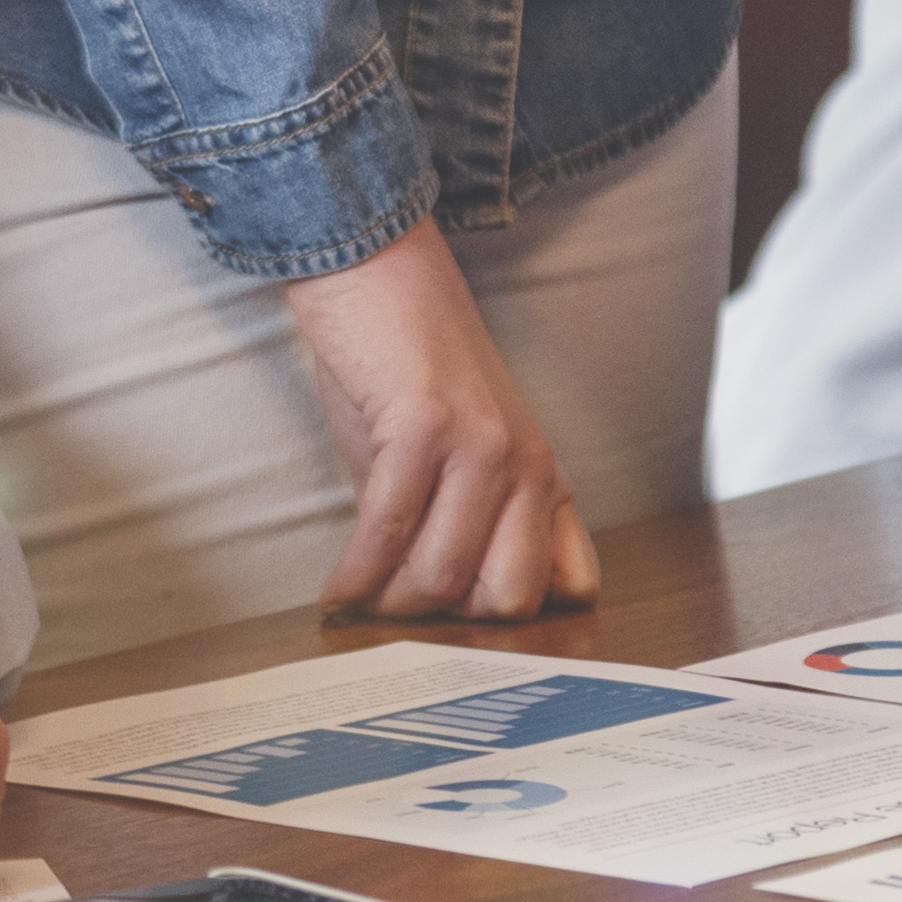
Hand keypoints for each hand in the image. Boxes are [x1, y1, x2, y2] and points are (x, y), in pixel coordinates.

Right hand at [280, 221, 599, 620]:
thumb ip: (471, 521)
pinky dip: (354, 576)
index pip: (566, 585)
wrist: (378, 274)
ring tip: (360, 594)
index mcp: (545, 475)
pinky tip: (336, 588)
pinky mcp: (425, 428)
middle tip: (398, 609)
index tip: (455, 628)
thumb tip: (453, 606)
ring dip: (388, 601)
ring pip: (442, 576)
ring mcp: (482, 446)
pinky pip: (387, 534)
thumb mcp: (462, 453)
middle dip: (446, 620)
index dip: (505, 618)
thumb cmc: (409, 368)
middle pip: (506, 598)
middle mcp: (528, 464)